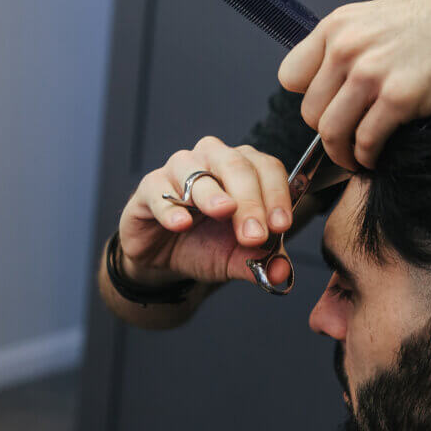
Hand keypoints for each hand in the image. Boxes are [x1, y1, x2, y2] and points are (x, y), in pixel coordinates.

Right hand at [117, 137, 293, 287]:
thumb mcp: (236, 256)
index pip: (266, 168)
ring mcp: (179, 169)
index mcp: (244, 169)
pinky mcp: (150, 186)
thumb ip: (260, 261)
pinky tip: (181, 224)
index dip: (276, 194)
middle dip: (250, 201)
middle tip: (254, 234)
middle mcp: (214, 159)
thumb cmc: (205, 243)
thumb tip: (280, 272)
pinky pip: (159, 190)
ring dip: (212, 194)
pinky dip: (171, 208)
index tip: (280, 225)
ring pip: (197, 171)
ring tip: (223, 212)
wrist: (164, 256)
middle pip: (236, 165)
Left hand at [278, 0, 430, 169]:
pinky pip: (366, 142)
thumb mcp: (378, 20)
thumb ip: (349, 47)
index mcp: (337, 26)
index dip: (309, 99)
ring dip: (343, 155)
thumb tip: (330, 88)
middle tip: (349, 141)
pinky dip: (367, 158)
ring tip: (357, 159)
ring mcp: (371, 72)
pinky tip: (377, 158)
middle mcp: (346, 47)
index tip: (328, 112)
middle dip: (327, 133)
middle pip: (309, 111)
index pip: (290, 77)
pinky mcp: (399, 98)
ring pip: (331, 133)